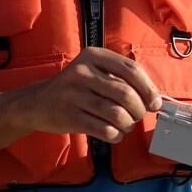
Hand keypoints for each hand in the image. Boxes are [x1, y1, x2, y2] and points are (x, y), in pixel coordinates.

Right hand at [17, 47, 161, 141]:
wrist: (37, 103)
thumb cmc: (75, 88)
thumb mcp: (94, 72)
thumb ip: (121, 80)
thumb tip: (154, 100)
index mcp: (93, 56)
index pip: (131, 70)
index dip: (148, 88)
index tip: (155, 103)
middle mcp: (82, 72)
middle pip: (126, 94)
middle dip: (139, 110)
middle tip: (137, 116)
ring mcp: (74, 95)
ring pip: (117, 114)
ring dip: (127, 124)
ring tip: (125, 125)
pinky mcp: (70, 117)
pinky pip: (104, 130)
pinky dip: (116, 135)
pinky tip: (114, 133)